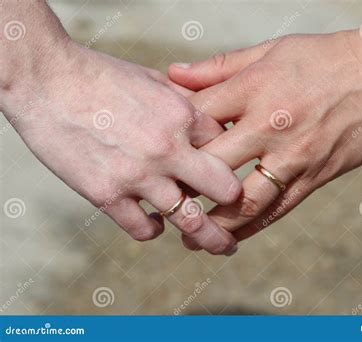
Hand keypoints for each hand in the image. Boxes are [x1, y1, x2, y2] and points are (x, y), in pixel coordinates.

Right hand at [1, 40, 240, 254]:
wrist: (45, 79)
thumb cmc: (101, 75)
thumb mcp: (153, 78)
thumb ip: (185, 99)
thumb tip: (209, 112)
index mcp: (183, 115)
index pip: (228, 148)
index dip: (232, 160)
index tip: (233, 172)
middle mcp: (167, 148)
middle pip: (223, 189)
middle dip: (236, 204)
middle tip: (241, 215)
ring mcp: (138, 175)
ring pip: (190, 220)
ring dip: (210, 237)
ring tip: (220, 246)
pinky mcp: (106, 195)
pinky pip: (143, 229)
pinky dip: (154, 230)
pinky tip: (155, 225)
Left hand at [169, 0, 361, 246]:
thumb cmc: (327, 56)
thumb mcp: (271, 50)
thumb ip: (220, 66)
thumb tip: (174, 74)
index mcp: (253, 89)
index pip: (195, 118)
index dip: (171, 138)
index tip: (156, 153)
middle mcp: (269, 125)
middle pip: (211, 164)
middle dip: (183, 186)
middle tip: (162, 203)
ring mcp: (294, 155)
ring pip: (244, 200)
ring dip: (213, 222)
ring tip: (191, 236)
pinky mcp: (316, 175)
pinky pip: (278, 208)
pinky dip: (252, 227)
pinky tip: (233, 237)